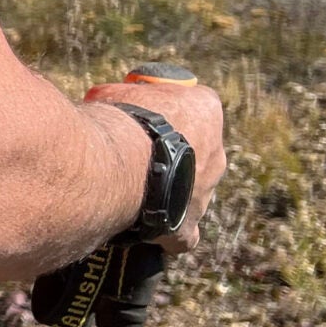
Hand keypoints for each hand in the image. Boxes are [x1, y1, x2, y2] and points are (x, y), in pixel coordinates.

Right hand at [84, 76, 226, 253]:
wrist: (120, 163)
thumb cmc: (120, 120)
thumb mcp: (117, 92)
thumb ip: (123, 97)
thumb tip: (108, 99)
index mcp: (206, 110)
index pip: (193, 107)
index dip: (165, 113)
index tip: (141, 119)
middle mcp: (216, 152)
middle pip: (197, 153)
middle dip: (170, 155)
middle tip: (135, 158)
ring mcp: (205, 192)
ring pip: (191, 192)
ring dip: (168, 191)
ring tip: (132, 192)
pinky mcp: (189, 225)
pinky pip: (185, 234)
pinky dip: (169, 233)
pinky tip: (147, 229)